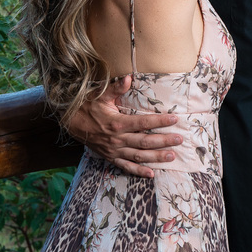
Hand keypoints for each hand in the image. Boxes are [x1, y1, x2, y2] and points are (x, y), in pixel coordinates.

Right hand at [62, 75, 182, 176]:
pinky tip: (151, 174)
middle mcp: (117, 139)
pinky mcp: (110, 157)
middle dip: (164, 141)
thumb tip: (129, 77)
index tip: (174, 119)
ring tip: (172, 156)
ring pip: (139, 156)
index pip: (143, 122)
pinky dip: (138, 171)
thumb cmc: (88, 106)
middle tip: (179, 140)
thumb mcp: (101, 95)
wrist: (71, 123)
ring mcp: (114, 150)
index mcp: (117, 123)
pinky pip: (126, 167)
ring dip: (156, 157)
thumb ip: (116, 88)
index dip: (159, 121)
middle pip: (145, 141)